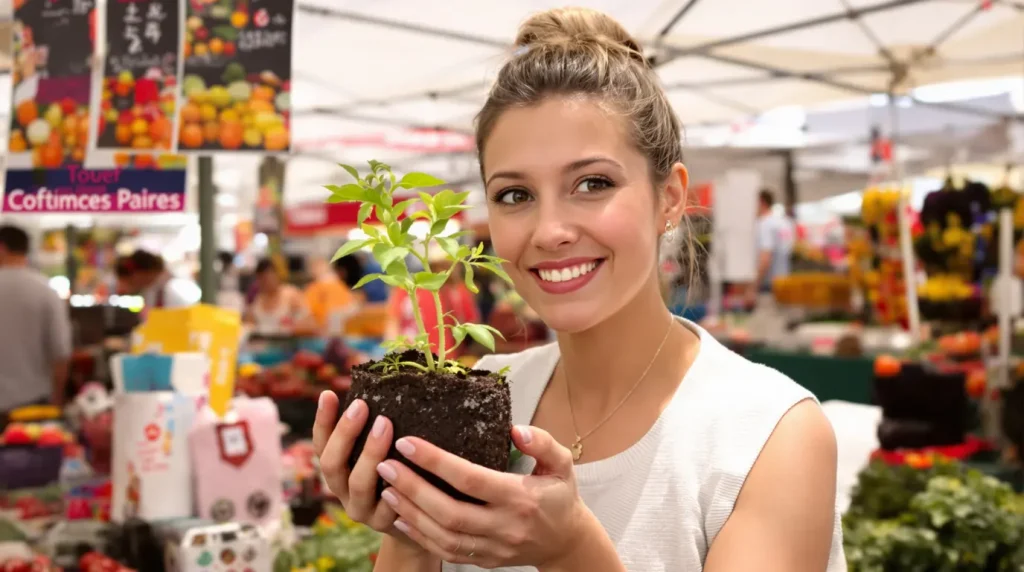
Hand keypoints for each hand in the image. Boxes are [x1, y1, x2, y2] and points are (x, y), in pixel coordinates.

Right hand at [312, 392, 413, 542]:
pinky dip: (395, 486)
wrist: (416, 520)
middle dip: (344, 433)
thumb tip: (380, 384)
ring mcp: (362, 509)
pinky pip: (388, 505)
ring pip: (359, 483)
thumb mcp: (381, 451)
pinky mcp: (385, 523)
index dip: (322, 421)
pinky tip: (406, 467)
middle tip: (362, 406)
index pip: (321, 445)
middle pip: (332, 464)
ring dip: (370, 453)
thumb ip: (375, 427)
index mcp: (337, 471)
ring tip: (385, 425)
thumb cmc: (397, 473)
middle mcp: (343, 491)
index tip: (329, 394)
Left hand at [376, 425, 591, 567]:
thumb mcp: (562, 463)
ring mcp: (492, 548)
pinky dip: (420, 536)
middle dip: (412, 488)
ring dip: (410, 512)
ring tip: (386, 488)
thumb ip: (542, 442)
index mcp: (520, 498)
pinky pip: (446, 552)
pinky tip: (401, 516)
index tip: (408, 442)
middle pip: (449, 511)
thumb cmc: (559, 495)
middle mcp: (504, 526)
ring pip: (443, 536)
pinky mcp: (484, 560)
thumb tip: (514, 429)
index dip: (436, 462)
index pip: (471, 479)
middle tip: (384, 464)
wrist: (566, 542)